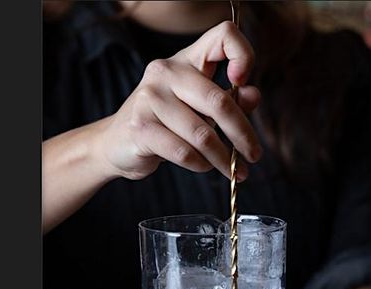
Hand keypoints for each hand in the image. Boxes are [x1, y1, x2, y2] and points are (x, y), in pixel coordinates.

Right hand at [90, 20, 262, 181]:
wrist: (116, 142)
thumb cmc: (167, 123)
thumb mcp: (200, 108)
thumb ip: (229, 100)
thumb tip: (253, 95)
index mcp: (185, 60)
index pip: (223, 36)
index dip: (242, 54)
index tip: (244, 83)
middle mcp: (165, 72)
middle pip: (218, 100)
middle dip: (242, 133)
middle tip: (254, 155)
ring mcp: (149, 98)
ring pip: (202, 134)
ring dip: (223, 158)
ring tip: (233, 170)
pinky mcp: (140, 127)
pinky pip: (183, 151)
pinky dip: (200, 164)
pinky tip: (204, 166)